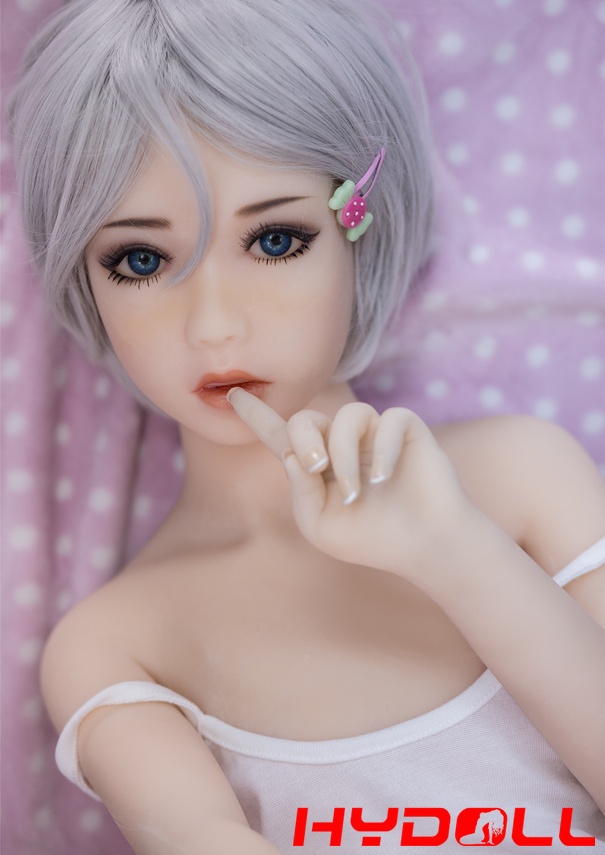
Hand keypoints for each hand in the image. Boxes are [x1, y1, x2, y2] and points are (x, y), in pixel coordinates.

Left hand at [228, 388, 474, 580]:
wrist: (425, 545)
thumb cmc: (372, 538)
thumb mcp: (320, 525)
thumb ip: (300, 491)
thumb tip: (294, 454)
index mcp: (317, 466)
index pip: (280, 435)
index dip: (255, 415)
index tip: (231, 395)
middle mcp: (341, 443)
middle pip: (307, 418)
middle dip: (305, 439)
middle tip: (317, 468)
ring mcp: (373, 434)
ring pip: (347, 417)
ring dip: (343, 453)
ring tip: (356, 489)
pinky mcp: (406, 429)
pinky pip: (388, 419)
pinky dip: (382, 448)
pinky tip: (383, 477)